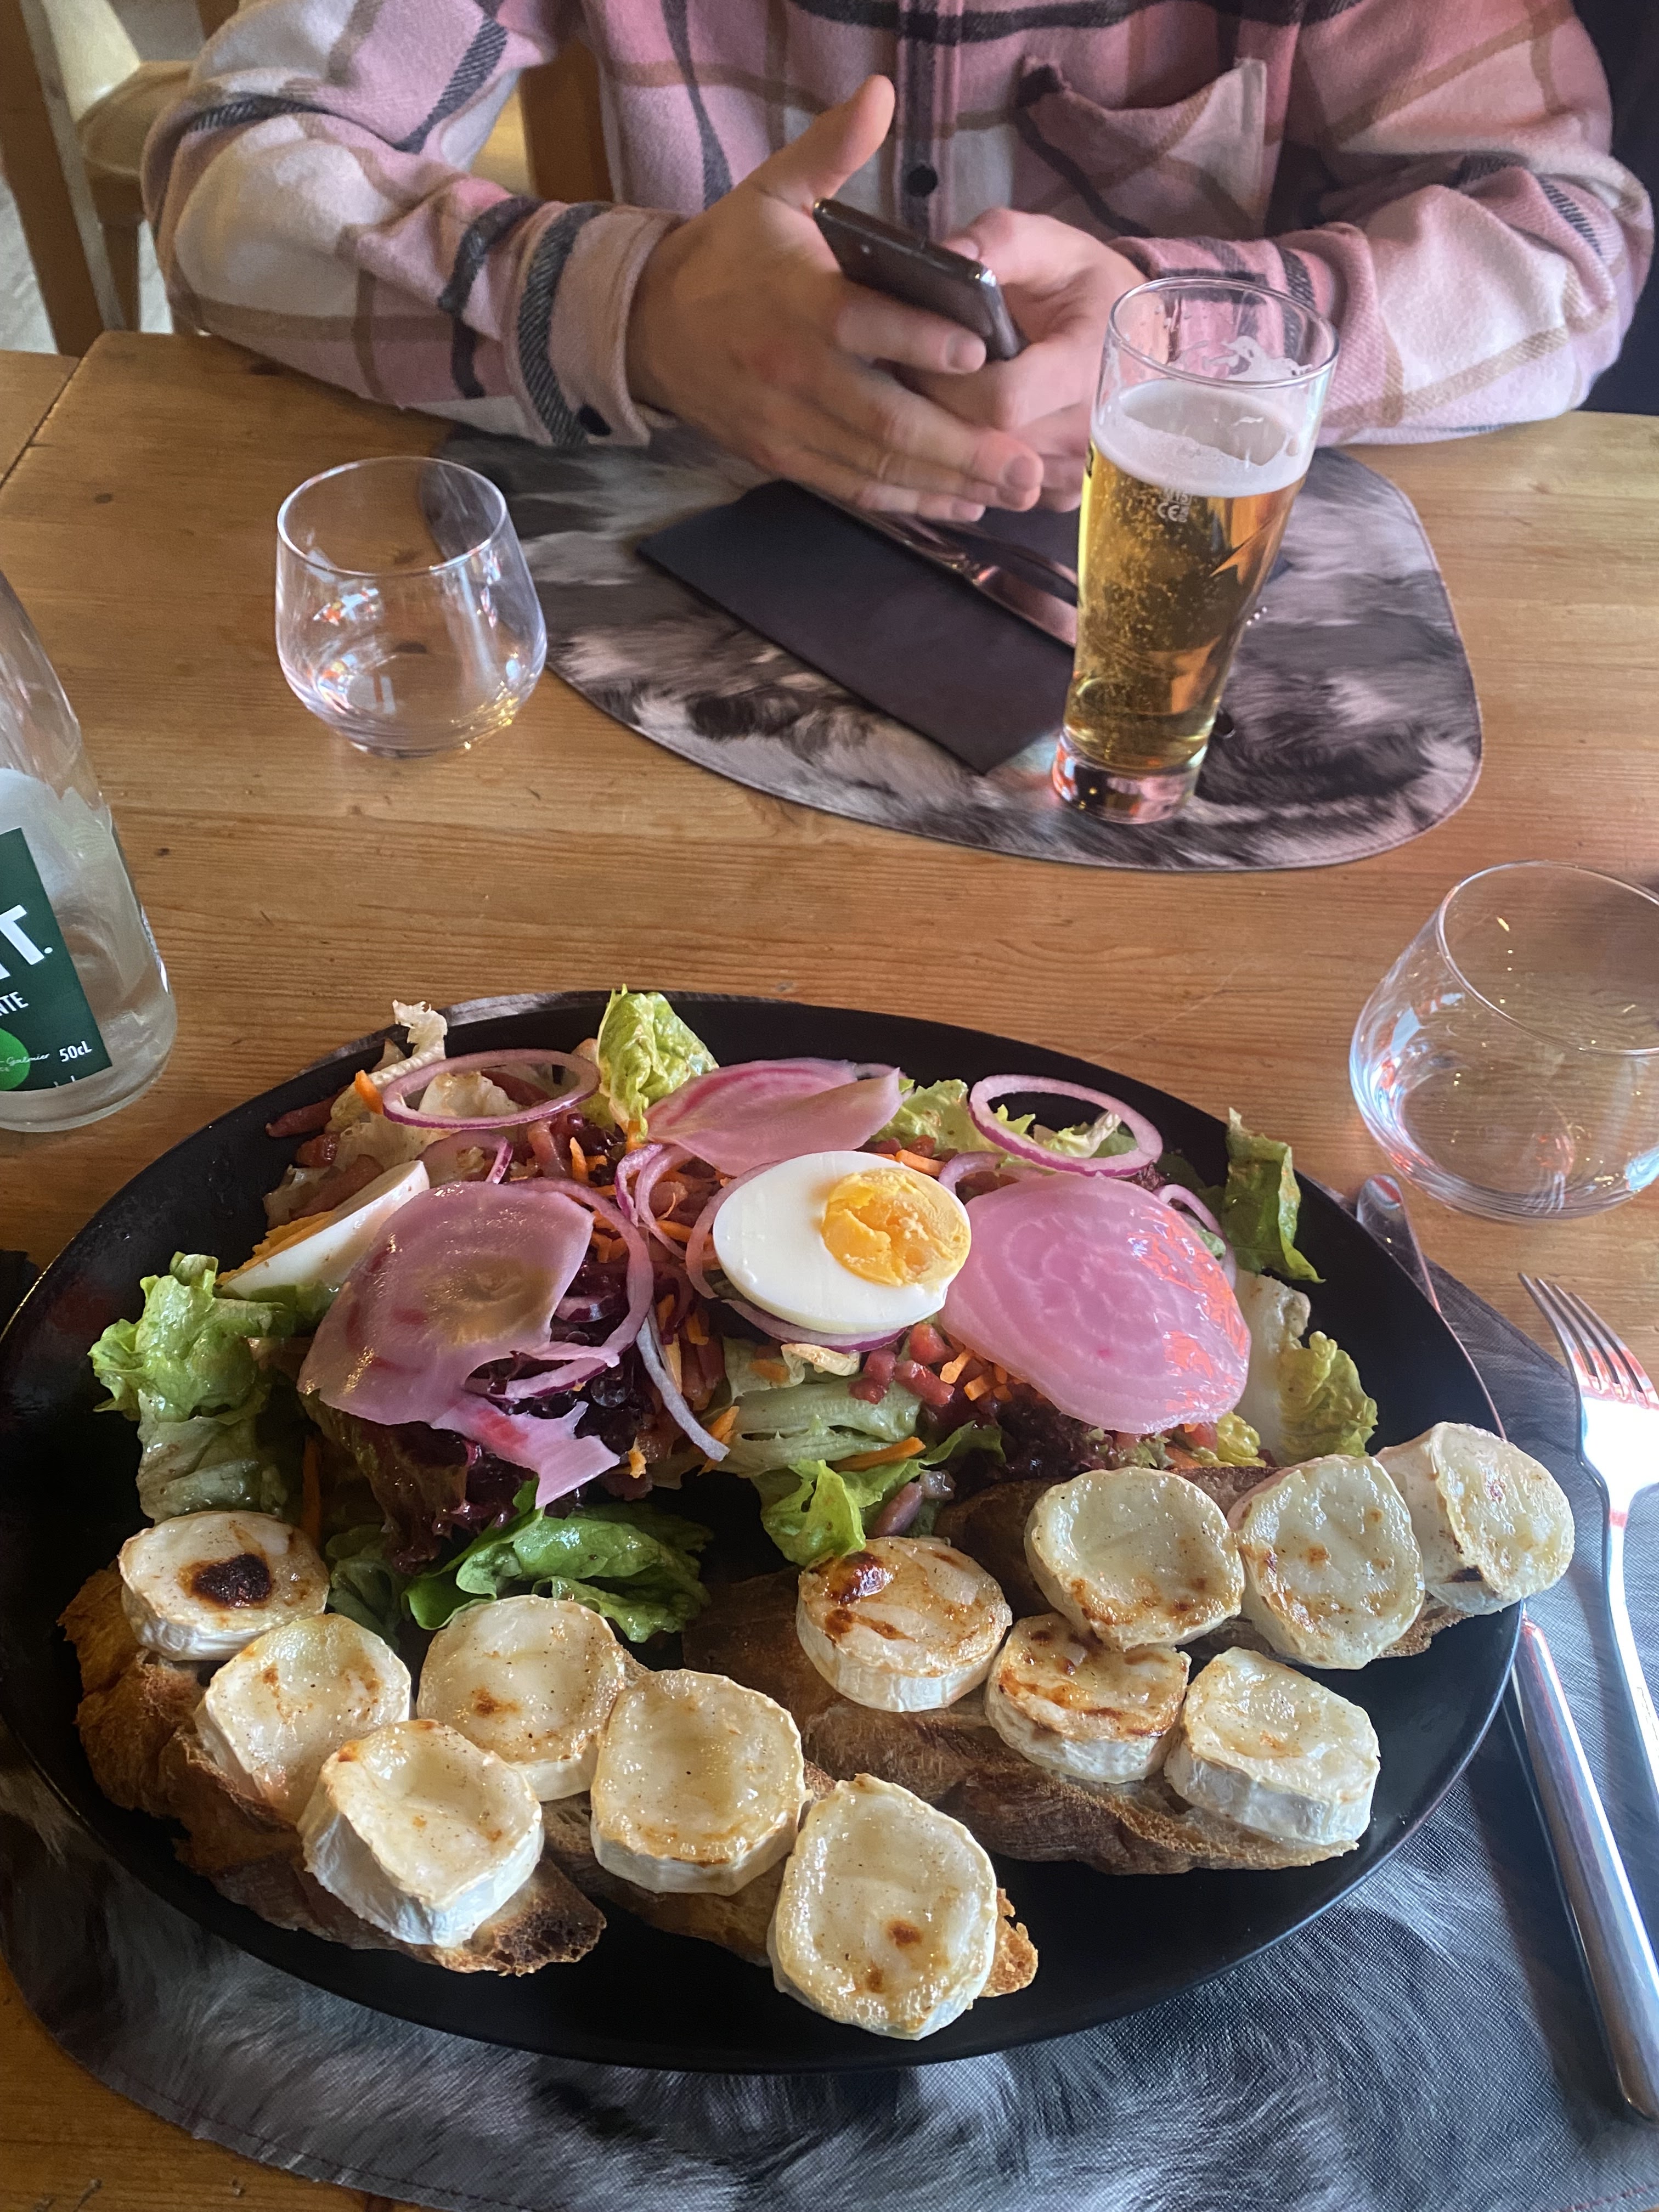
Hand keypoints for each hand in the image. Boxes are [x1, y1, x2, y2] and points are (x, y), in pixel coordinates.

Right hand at [624, 77, 1044, 520]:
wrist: (653, 327)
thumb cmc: (728, 257)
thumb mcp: (772, 191)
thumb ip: (831, 150)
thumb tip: (879, 94)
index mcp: (800, 302)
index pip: (865, 324)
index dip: (922, 340)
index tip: (981, 351)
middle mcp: (796, 373)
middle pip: (886, 420)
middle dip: (962, 447)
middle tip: (1026, 465)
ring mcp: (790, 425)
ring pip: (878, 466)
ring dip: (949, 484)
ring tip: (1013, 491)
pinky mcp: (785, 459)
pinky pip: (855, 488)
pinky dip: (910, 502)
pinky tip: (961, 502)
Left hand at [911, 209, 1142, 508]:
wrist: (1141, 338)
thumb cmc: (1088, 288)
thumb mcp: (1052, 245)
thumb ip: (1000, 243)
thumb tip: (948, 258)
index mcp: (1087, 369)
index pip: (1001, 402)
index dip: (948, 381)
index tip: (920, 355)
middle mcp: (1089, 433)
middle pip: (984, 443)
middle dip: (936, 409)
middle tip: (912, 372)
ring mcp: (1078, 472)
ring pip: (985, 476)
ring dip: (949, 440)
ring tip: (941, 396)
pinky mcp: (1063, 493)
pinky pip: (998, 493)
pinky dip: (971, 466)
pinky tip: (965, 429)